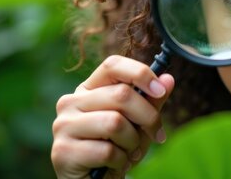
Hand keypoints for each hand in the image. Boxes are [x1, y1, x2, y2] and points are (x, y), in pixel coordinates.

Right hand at [51, 55, 174, 178]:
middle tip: (156, 135)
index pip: (112, 65)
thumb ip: (152, 101)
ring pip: (115, 122)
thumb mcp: (139, 123)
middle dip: (148, 117)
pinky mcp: (62, 151)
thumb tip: (168, 79)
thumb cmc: (117, 149)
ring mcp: (64, 125)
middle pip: (121, 94)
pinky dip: (120, 161)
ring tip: (130, 152)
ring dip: (133, 142)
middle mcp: (71, 102)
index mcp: (89, 89)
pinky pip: (106, 150)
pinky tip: (115, 165)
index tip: (160, 91)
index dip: (140, 73)